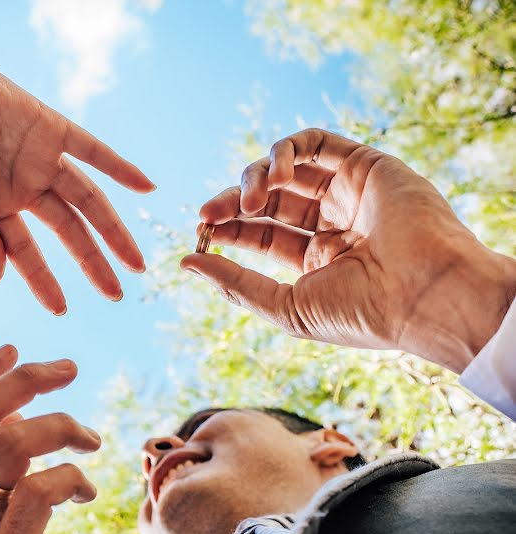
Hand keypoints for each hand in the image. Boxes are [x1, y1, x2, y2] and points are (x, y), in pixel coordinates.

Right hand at [0, 45, 154, 314]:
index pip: (27, 253)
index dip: (44, 282)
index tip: (61, 310)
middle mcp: (24, 187)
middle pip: (69, 232)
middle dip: (93, 263)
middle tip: (116, 295)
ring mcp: (40, 159)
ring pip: (87, 200)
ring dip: (113, 230)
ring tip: (135, 262)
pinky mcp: (49, 127)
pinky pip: (93, 150)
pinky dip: (120, 167)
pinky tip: (146, 187)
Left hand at [181, 129, 515, 372]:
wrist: (424, 295)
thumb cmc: (360, 312)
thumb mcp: (285, 306)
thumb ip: (235, 283)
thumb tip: (186, 262)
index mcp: (317, 259)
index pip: (260, 234)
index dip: (229, 228)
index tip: (202, 232)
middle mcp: (332, 224)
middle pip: (267, 200)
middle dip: (232, 203)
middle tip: (207, 215)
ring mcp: (349, 193)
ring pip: (285, 169)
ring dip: (254, 179)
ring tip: (246, 201)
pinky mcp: (365, 164)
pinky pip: (314, 142)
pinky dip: (284, 152)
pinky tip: (272, 178)